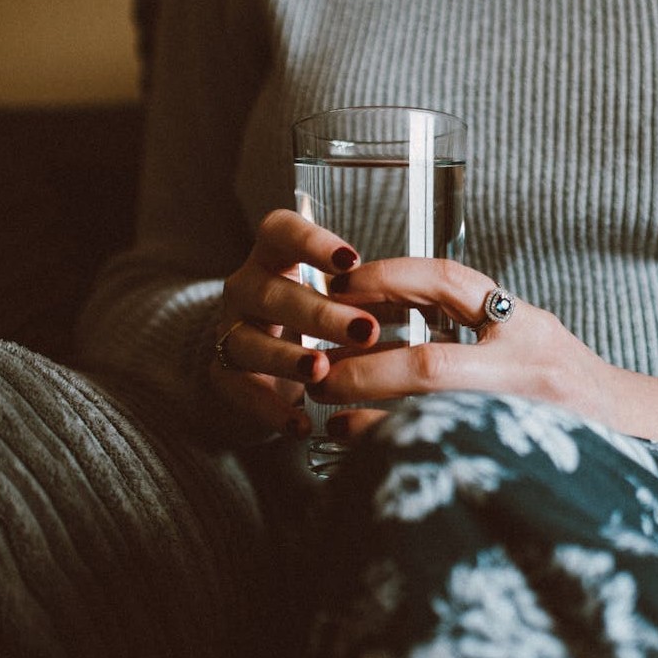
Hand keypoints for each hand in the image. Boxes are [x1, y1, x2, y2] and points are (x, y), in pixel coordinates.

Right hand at [209, 209, 378, 438]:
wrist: (263, 369)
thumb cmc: (312, 321)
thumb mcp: (335, 297)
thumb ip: (366, 293)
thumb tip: (432, 299)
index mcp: (275, 258)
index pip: (280, 232)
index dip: (311, 242)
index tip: (351, 261)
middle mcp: (247, 289)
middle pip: (272, 292)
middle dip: (320, 312)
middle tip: (365, 329)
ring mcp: (231, 331)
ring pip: (248, 341)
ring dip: (288, 357)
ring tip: (322, 371)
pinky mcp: (225, 376)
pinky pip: (241, 391)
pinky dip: (271, 409)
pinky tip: (301, 424)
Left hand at [309, 257, 657, 455]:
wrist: (642, 433)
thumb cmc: (573, 387)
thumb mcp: (529, 337)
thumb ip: (468, 325)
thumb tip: (374, 323)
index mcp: (525, 324)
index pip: (450, 281)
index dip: (388, 277)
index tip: (342, 284)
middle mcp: (530, 365)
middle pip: (431, 363)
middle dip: (364, 369)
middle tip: (319, 373)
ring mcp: (528, 416)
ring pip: (432, 418)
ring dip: (372, 419)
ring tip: (332, 417)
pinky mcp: (523, 459)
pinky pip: (448, 455)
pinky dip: (399, 451)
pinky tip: (367, 453)